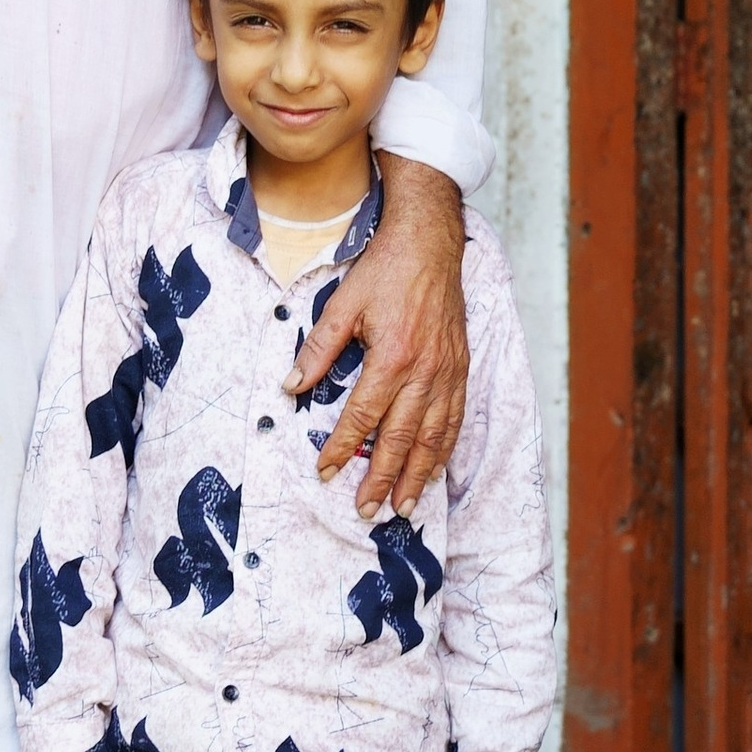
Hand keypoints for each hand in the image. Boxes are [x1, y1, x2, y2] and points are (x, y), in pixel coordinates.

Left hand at [293, 156, 468, 514]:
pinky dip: (444, 449)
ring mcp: (448, 372)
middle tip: (366, 510)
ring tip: (403, 506)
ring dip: (417, 475)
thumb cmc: (385, 268)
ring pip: (433, 437)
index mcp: (392, 356)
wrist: (430, 241)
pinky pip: (455, 418)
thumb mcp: (343, 304)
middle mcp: (425, 371)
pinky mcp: (461, 367)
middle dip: (382, 479)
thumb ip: (318, 349)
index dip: (342, 448)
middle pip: (401, 438)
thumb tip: (291, 387)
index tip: (325, 474)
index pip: (363, 417)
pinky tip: (434, 469)